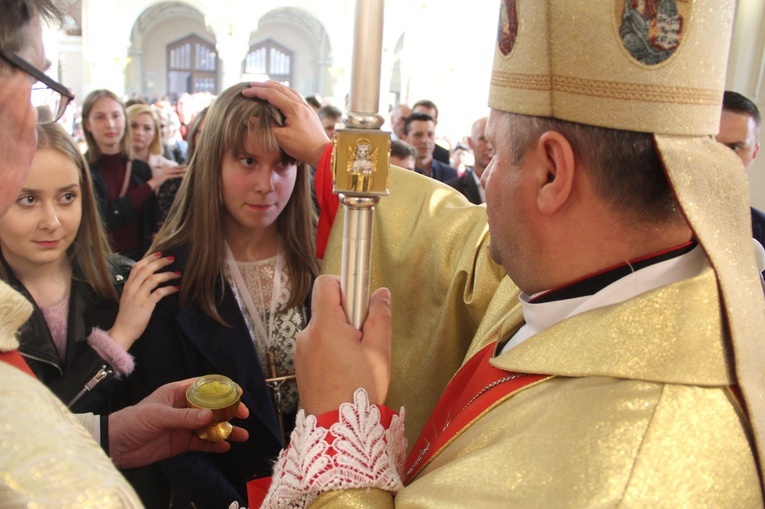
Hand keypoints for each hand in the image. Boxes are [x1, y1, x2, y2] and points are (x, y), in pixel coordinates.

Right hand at [108, 252, 179, 349]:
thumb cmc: (128, 316)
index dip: (149, 258)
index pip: (137, 266)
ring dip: (168, 274)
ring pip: (154, 279)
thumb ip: (137, 288)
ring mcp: (138, 296)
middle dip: (161, 262)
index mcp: (128, 285)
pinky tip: (176, 288)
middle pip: (147, 269)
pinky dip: (169, 289)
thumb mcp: (129, 298)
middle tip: (172, 258)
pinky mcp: (146, 305)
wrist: (122, 331)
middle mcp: (132, 288)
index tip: (160, 253)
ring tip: (178, 273)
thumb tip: (149, 279)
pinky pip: (159, 293)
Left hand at [109, 378, 249, 468]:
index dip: (223, 388)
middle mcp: (184, 408)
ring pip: (210, 426)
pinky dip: (214, 445)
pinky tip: (225, 447)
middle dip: (229, 410)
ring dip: (226, 430)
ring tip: (242, 435)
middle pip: (212, 406)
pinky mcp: (181, 443)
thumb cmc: (132, 421)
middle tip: (243, 415)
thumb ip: (183, 417)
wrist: (115, 446)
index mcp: (177, 393)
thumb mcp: (158, 416)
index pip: (205, 386)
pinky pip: (202, 443)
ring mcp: (184, 426)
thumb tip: (208, 417)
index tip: (238, 392)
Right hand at [149, 164, 187, 188]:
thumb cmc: (157, 181)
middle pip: (175, 168)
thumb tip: (170, 175)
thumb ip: (166, 175)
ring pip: (175, 171)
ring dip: (181, 170)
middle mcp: (166, 170)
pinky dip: (177, 175)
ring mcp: (165, 173)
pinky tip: (182, 175)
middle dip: (182, 167)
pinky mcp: (165, 176)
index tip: (185, 166)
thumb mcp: (162, 177)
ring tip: (186, 170)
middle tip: (188, 166)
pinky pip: (172, 175)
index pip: (174, 167)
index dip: (180, 166)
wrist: (152, 184)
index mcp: (165, 169)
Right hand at [242, 81, 329, 167]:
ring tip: (264, 85)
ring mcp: (306, 107)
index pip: (272, 94)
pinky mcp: (309, 112)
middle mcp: (301, 104)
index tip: (245, 92)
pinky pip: (295, 96)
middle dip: (264, 85)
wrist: (322, 153)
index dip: (257, 92)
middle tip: (251, 85)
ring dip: (275, 87)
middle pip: (280, 88)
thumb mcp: (280, 138)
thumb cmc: (302, 147)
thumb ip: (265, 126)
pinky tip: (282, 95)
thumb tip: (250, 118)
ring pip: (289, 90)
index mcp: (293, 108)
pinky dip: (285, 92)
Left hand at [295, 275, 391, 415]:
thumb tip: (381, 294)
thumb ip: (380, 316)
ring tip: (356, 362)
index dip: (345, 285)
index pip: (326, 283)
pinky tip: (344, 372)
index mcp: (325, 325)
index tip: (360, 302)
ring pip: (323, 329)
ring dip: (339, 336)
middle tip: (365, 341)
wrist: (337, 430)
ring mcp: (300, 351)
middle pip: (326, 308)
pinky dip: (330, 350)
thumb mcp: (379, 351)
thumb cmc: (359, 390)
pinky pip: (317, 346)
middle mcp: (307, 334)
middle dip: (347, 317)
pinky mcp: (300, 365)